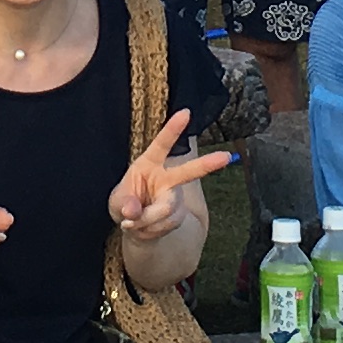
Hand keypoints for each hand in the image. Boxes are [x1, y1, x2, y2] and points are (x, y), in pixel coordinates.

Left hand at [107, 106, 234, 240]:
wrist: (135, 227)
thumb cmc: (126, 204)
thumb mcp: (117, 201)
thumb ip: (125, 203)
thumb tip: (133, 213)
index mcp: (149, 163)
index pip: (162, 144)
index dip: (173, 128)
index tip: (186, 112)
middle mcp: (167, 177)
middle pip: (188, 171)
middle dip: (208, 164)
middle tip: (226, 156)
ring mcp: (176, 196)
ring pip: (166, 209)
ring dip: (146, 221)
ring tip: (134, 222)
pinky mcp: (179, 214)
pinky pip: (166, 224)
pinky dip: (151, 230)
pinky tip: (145, 228)